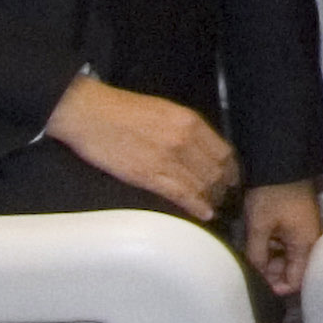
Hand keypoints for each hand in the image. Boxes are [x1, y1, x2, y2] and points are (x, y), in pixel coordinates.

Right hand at [45, 71, 237, 218]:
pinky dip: (196, 206)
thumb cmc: (123, 109)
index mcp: (190, 121)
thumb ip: (185, 128)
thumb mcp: (164, 110)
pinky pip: (181, 194)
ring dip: (212, 198)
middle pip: (217, 171)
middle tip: (224, 197)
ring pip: (202, 185)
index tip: (232, 178)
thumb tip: (199, 147)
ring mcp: (168, 159)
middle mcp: (185, 140)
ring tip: (215, 207)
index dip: (231, 168)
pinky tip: (204, 213)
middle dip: (224, 187)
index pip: (224, 151)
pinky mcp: (148, 176)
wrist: (90, 114)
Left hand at [237, 182, 322, 296]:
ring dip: (271, 261)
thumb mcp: (259, 228)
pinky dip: (274, 248)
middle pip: (294, 269)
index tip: (258, 286)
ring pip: (289, 256)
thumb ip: (257, 256)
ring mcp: (303, 230)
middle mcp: (309, 240)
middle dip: (272, 274)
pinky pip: (287, 244)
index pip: (297, 279)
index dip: (278, 287)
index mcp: (305, 244)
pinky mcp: (297, 221)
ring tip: (251, 258)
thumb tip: (255, 277)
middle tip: (250, 271)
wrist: (280, 163)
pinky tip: (258, 246)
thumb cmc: (270, 197)